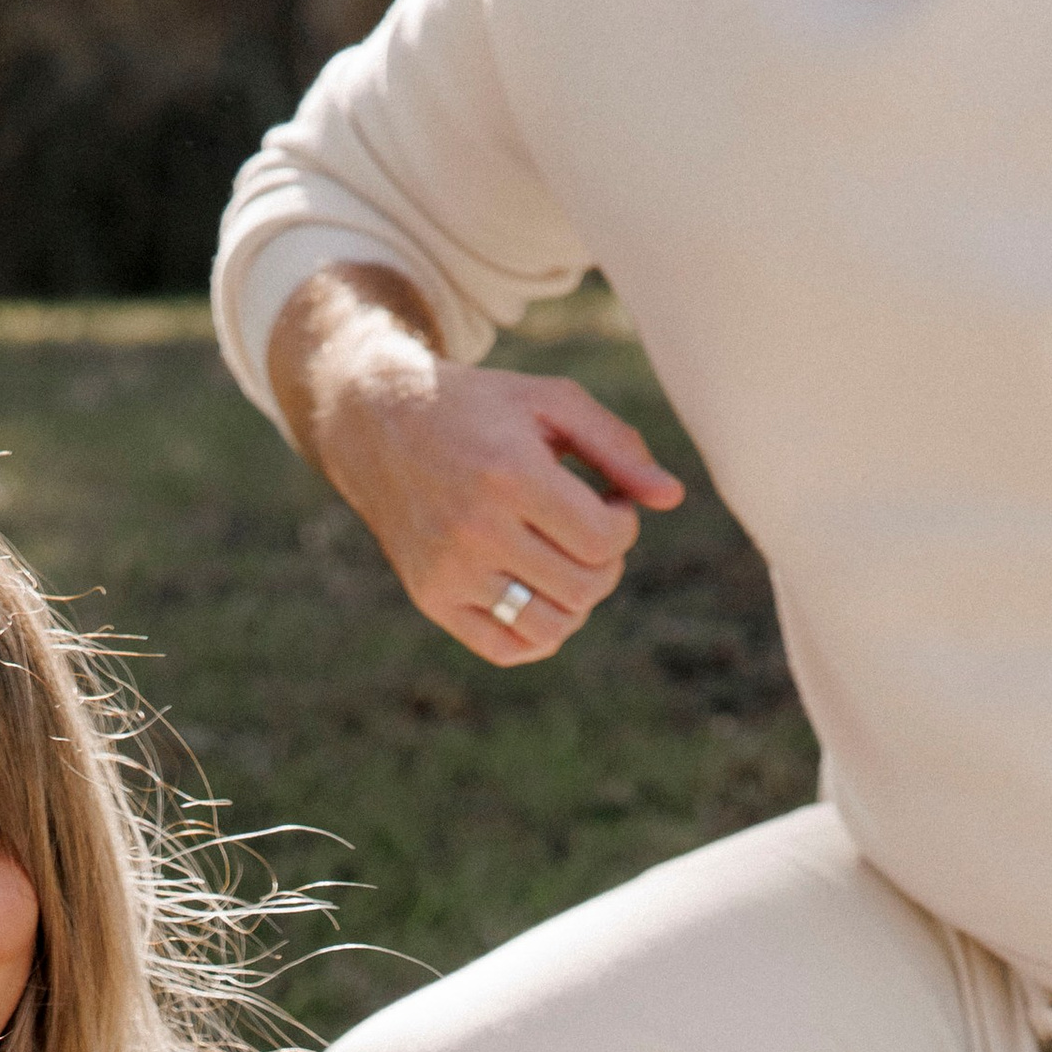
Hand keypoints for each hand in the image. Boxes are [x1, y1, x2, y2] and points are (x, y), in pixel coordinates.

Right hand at [269, 263, 682, 667]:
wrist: (379, 423)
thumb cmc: (481, 409)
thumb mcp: (551, 402)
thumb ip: (618, 446)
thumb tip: (672, 499)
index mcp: (510, 474)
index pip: (603, 540)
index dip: (625, 527)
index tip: (612, 503)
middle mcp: (475, 529)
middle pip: (584, 587)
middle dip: (606, 564)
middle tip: (592, 533)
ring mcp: (449, 571)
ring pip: (551, 627)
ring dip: (579, 603)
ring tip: (570, 565)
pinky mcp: (431, 598)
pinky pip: (507, 648)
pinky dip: (541, 635)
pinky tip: (543, 595)